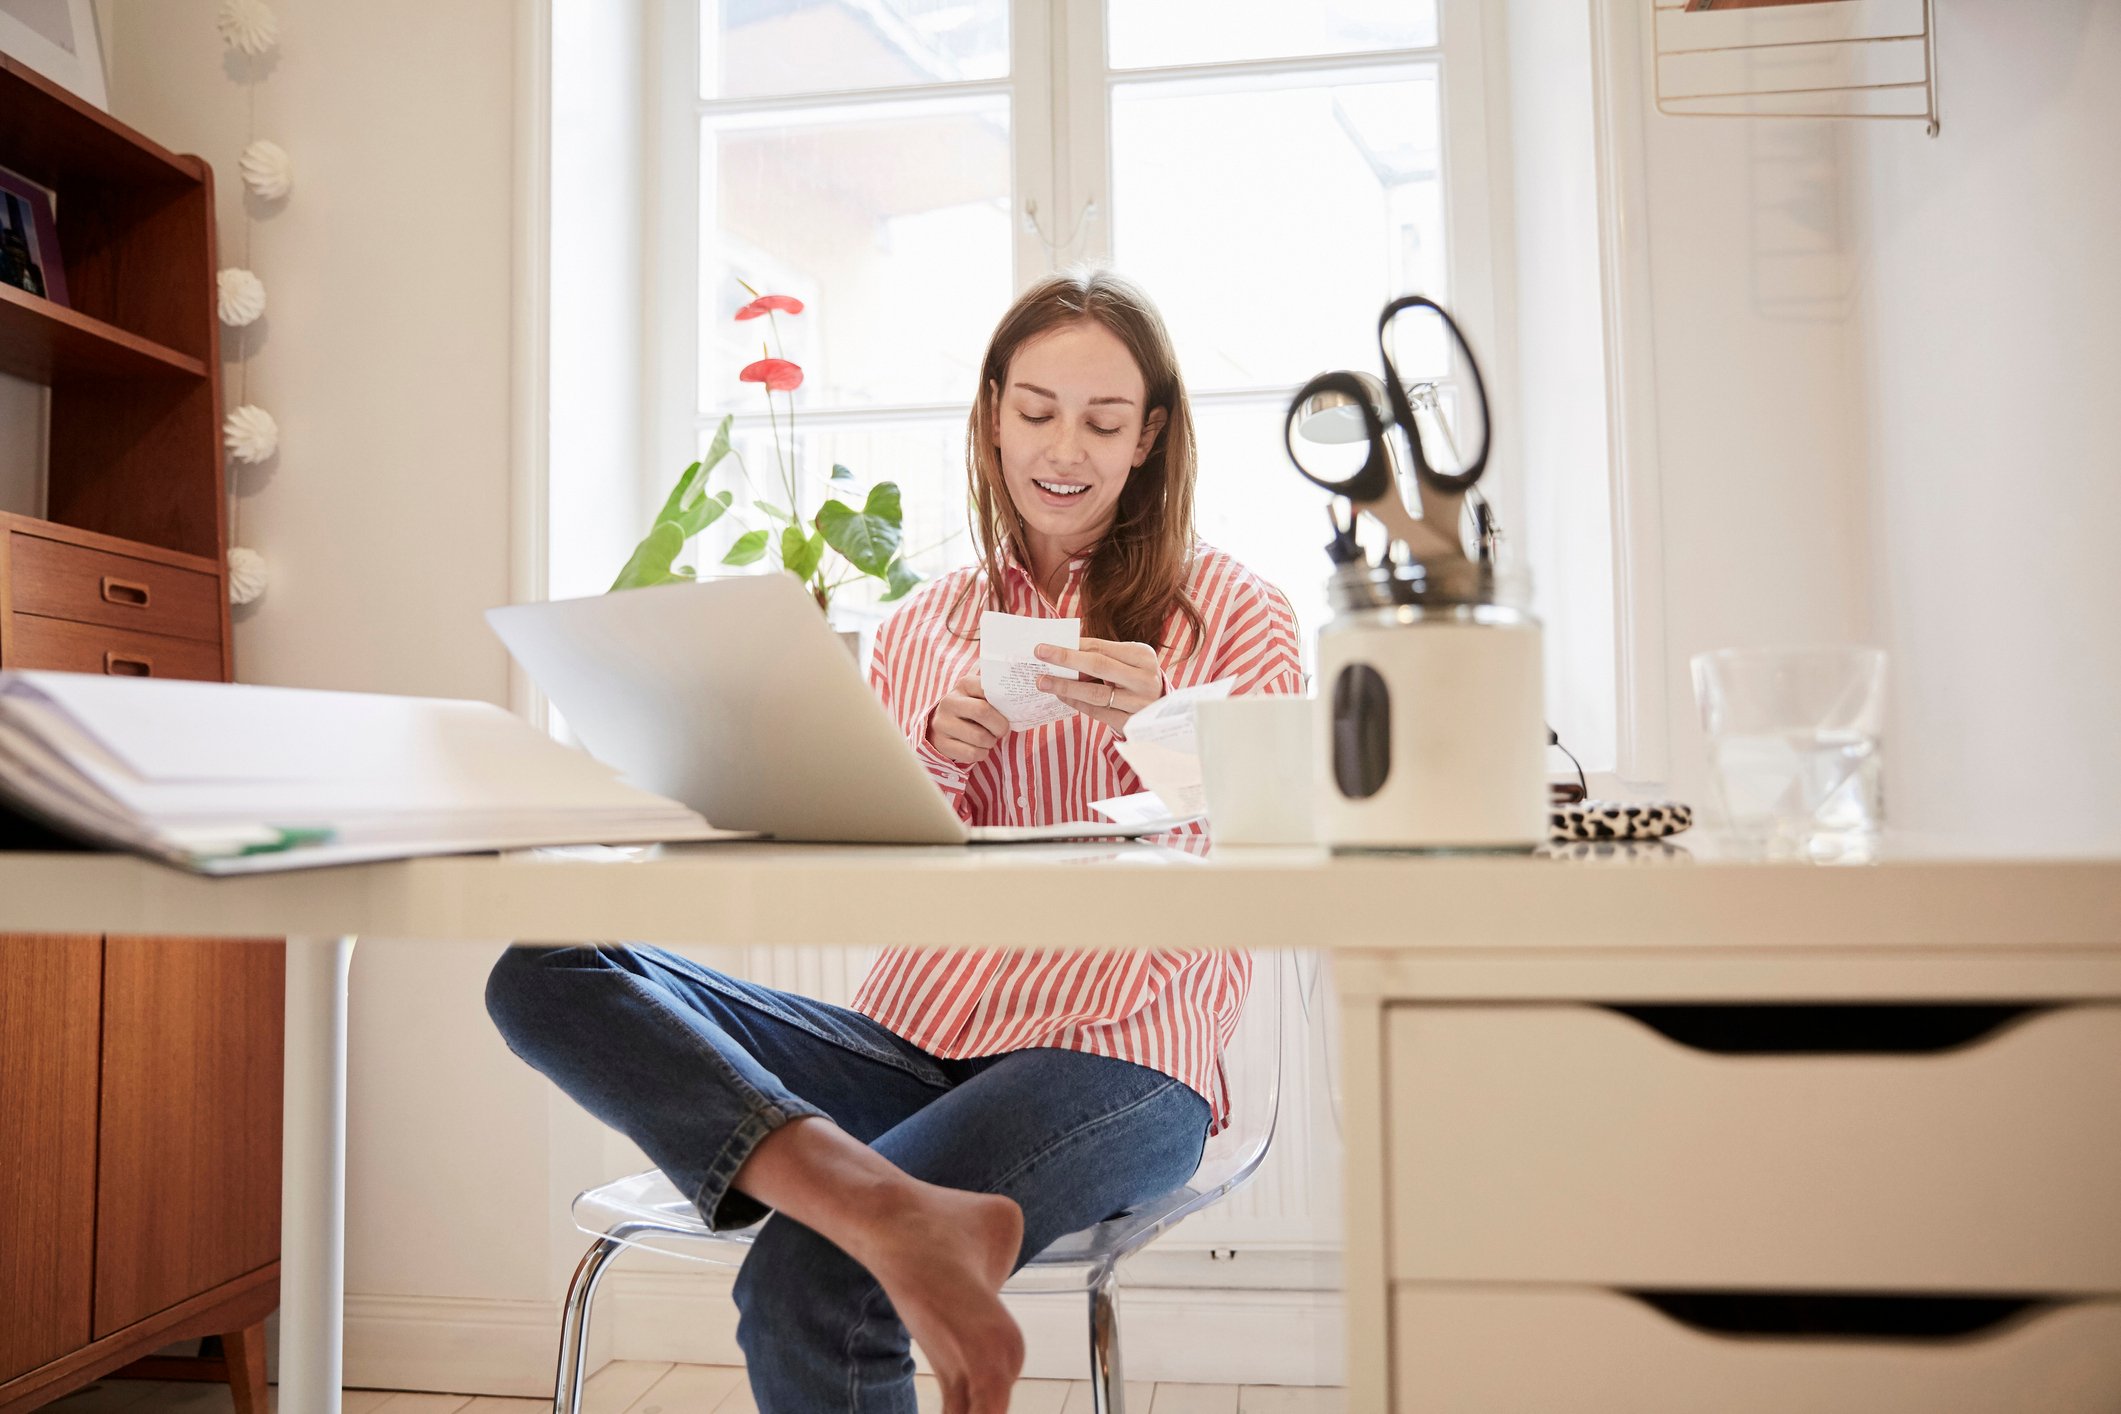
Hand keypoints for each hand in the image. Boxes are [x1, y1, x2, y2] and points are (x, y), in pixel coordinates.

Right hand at [930, 672, 1010, 763]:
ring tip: (988, 738)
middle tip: (1002, 730)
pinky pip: (971, 753)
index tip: (1008, 710)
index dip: (1004, 702)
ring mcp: (942, 723)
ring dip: (991, 742)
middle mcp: (949, 702)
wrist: (944, 727)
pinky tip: (978, 748)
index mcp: (964, 684)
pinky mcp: (941, 743)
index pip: (989, 689)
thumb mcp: (981, 696)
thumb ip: (997, 694)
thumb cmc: (972, 710)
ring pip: (979, 737)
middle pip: (983, 711)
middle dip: (1000, 725)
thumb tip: (1027, 692)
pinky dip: (981, 753)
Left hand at [1034, 637, 1163, 734]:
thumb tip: (1063, 649)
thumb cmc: (1136, 680)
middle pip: (1099, 665)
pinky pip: (1098, 712)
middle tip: (1039, 653)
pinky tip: (1061, 697)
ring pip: (1096, 693)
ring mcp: (1139, 703)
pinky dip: (1076, 703)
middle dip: (1065, 658)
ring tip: (1043, 682)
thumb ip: (1102, 656)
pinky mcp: (1131, 723)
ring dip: (1065, 686)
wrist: (1163, 711)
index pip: (1101, 647)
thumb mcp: (1128, 662)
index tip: (1046, 644)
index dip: (1072, 646)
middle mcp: (1144, 678)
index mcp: (1143, 655)